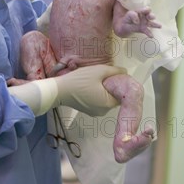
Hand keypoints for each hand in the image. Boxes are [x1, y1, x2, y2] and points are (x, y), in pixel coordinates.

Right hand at [8, 64, 123, 116]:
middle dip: (111, 87)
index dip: (120, 85)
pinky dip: (97, 95)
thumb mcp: (98, 71)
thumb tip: (125, 72)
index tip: (115, 77)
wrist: (58, 90)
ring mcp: (95, 112)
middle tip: (105, 76)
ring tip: (96, 80)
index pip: (122, 96)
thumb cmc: (79, 80)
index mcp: (108, 103)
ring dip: (103, 91)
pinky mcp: (88, 111)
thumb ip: (114, 71)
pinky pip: (98, 102)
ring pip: (105, 99)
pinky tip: (90, 86)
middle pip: (113, 98)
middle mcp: (103, 111)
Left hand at [120, 7, 160, 37]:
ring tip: (159, 26)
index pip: (145, 8)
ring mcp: (143, 22)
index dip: (146, 9)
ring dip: (155, 24)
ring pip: (151, 23)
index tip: (146, 10)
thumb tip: (137, 20)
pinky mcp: (142, 29)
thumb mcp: (125, 11)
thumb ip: (132, 14)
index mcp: (140, 9)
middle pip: (150, 14)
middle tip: (151, 17)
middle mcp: (143, 15)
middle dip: (151, 15)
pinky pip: (146, 31)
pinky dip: (149, 33)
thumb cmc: (123, 14)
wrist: (119, 24)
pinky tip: (151, 36)